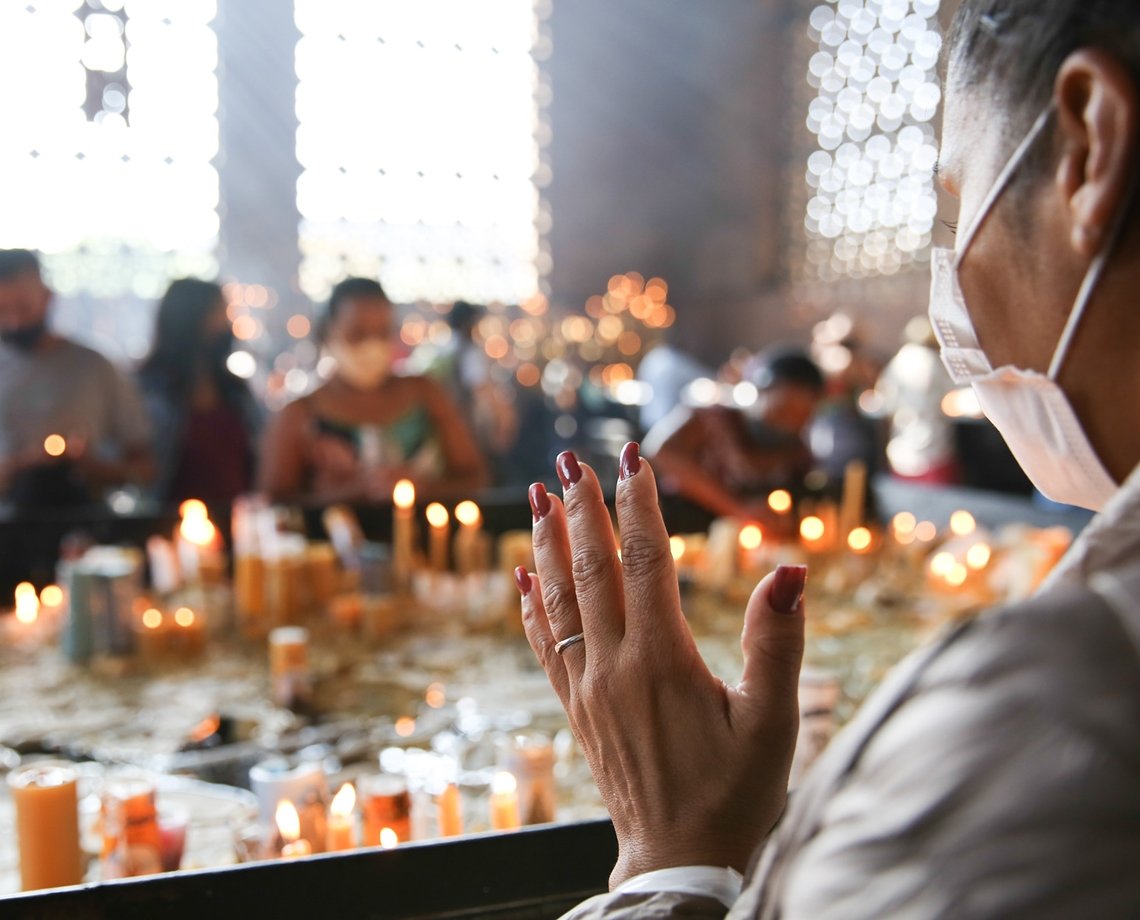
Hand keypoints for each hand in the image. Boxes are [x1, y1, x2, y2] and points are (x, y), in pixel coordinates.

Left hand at [517, 443, 805, 887]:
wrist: (676, 860)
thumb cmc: (735, 793)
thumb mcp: (774, 722)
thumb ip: (778, 643)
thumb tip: (789, 570)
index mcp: (662, 660)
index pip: (644, 561)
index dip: (638, 505)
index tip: (633, 457)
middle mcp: (614, 666)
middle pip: (592, 568)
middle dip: (581, 508)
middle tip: (569, 459)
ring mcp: (587, 687)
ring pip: (560, 600)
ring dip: (548, 545)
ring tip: (536, 498)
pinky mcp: (577, 708)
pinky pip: (544, 644)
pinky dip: (532, 605)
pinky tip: (523, 579)